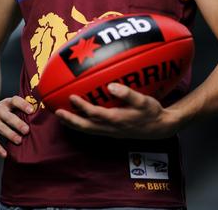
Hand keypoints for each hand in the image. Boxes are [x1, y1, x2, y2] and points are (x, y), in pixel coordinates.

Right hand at [0, 96, 34, 157]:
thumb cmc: (0, 111)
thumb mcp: (8, 106)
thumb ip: (20, 109)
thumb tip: (39, 115)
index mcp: (5, 103)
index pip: (14, 101)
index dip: (23, 105)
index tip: (31, 111)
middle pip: (8, 116)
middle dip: (17, 123)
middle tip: (27, 130)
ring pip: (0, 127)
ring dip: (10, 134)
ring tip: (19, 141)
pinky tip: (4, 154)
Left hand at [55, 83, 180, 138]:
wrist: (161, 128)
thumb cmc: (152, 112)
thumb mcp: (144, 101)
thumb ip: (128, 93)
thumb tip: (111, 86)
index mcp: (117, 120)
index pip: (95, 114)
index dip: (82, 106)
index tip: (71, 96)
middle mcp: (111, 128)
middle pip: (86, 126)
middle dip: (70, 120)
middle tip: (57, 112)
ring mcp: (111, 132)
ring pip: (88, 130)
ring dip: (73, 124)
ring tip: (61, 116)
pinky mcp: (113, 132)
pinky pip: (93, 130)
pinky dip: (83, 125)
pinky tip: (79, 118)